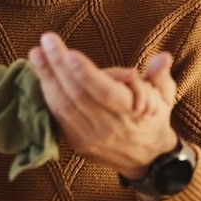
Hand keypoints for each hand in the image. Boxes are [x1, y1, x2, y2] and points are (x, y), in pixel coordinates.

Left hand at [28, 32, 177, 177]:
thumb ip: (161, 76)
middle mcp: (109, 128)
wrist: (146, 159)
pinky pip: (58, 116)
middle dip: (58, 66)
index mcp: (132, 113)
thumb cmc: (153, 118)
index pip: (106, 93)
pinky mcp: (77, 143)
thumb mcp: (164, 96)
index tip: (70, 54)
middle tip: (46, 41)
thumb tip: (162, 58)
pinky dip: (47, 94)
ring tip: (36, 54)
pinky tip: (40, 74)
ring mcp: (90, 138)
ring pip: (63, 106)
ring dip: (46, 78)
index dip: (86, 74)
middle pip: (78, 95)